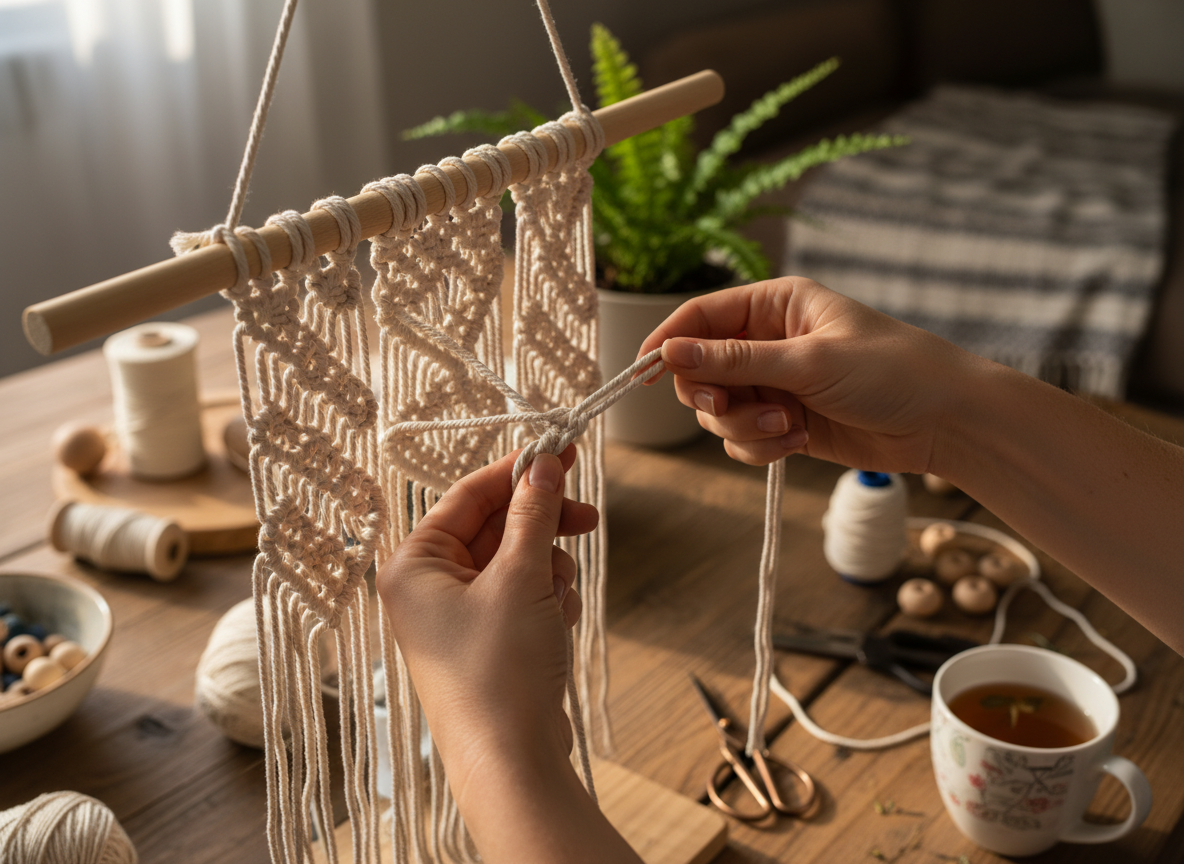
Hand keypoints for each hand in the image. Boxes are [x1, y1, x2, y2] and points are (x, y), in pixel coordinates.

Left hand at [376, 445, 596, 798]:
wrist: (512, 761)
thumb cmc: (500, 671)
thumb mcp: (521, 578)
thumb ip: (533, 514)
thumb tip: (545, 464)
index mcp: (413, 566)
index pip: (467, 495)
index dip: (517, 471)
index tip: (560, 450)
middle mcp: (427, 589)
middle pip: (494, 527)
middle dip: (541, 528)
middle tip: (586, 513)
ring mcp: (456, 618)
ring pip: (515, 561)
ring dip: (547, 569)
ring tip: (558, 598)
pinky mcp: (486, 642)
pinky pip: (521, 596)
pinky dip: (547, 600)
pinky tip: (558, 623)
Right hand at [637, 276, 974, 472]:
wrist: (945, 422)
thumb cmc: (891, 372)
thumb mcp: (809, 362)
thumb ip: (736, 361)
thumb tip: (669, 354)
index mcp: (775, 305)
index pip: (700, 317)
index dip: (667, 343)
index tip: (642, 373)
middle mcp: (768, 342)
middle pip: (700, 371)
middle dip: (713, 396)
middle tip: (729, 406)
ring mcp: (775, 385)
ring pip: (718, 411)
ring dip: (743, 427)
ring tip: (788, 428)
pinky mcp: (784, 423)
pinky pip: (742, 438)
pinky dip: (760, 447)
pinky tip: (797, 442)